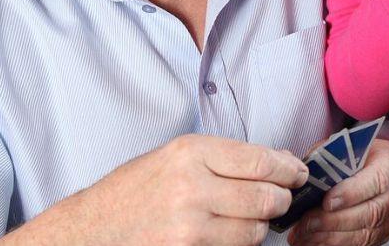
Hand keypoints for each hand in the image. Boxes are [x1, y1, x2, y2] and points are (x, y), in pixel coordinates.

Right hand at [0, 134, 307, 245]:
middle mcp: (191, 186)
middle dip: (283, 199)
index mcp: (191, 152)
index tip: (299, 173)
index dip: (290, 169)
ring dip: (263, 226)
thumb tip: (280, 162)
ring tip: (254, 218)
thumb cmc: (135, 189)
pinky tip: (232, 233)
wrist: (89, 230)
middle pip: (266, 197)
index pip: (262, 162)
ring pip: (255, 230)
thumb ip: (226, 158)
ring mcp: (188, 225)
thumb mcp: (176, 157)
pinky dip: (242, 243)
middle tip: (284, 198)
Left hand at [288, 139, 388, 245]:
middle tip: (307, 222)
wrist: (374, 165)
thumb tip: (303, 177)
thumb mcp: (344, 146)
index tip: (326, 202)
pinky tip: (314, 241)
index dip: (352, 193)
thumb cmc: (357, 154)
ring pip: (365, 233)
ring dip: (331, 237)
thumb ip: (327, 158)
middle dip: (334, 220)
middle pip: (371, 211)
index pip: (377, 180)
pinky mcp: (387, 233)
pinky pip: (362, 244)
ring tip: (304, 235)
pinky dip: (335, 245)